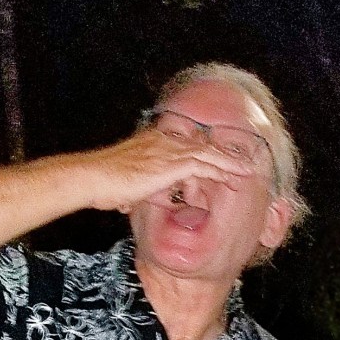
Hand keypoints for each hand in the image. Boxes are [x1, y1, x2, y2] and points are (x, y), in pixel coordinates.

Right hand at [78, 129, 259, 211]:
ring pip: (208, 153)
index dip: (206, 153)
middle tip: (244, 162)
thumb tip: (135, 199)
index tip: (221, 161)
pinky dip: (221, 170)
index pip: (188, 145)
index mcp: (153, 142)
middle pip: (202, 145)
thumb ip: (135, 188)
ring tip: (248, 170)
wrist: (91, 178)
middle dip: (224, 154)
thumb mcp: (124, 183)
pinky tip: (234, 177)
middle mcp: (163, 141)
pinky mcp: (171, 163)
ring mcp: (167, 150)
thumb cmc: (101, 184)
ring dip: (229, 163)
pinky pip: (204, 164)